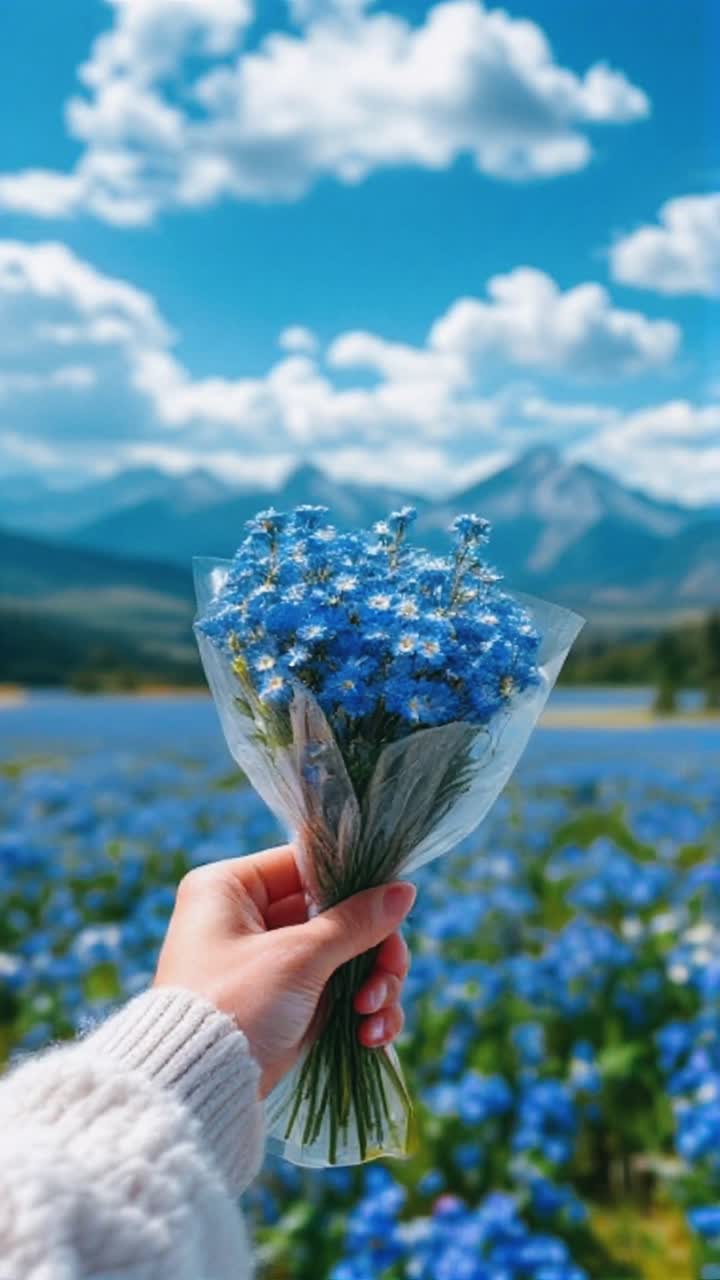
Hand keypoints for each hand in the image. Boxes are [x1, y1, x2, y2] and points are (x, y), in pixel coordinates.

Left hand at [153, 845, 415, 1095]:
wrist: (197, 1091)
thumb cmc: (236, 1005)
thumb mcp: (298, 957)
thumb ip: (356, 921)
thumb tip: (404, 890)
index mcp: (230, 887)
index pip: (307, 865)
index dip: (354, 885)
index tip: (390, 907)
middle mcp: (246, 918)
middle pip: (335, 913)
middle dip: (372, 950)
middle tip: (389, 976)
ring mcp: (268, 962)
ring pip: (343, 954)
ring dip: (373, 984)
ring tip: (374, 1015)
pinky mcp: (285, 1003)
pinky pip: (336, 991)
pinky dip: (360, 1010)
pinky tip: (372, 1035)